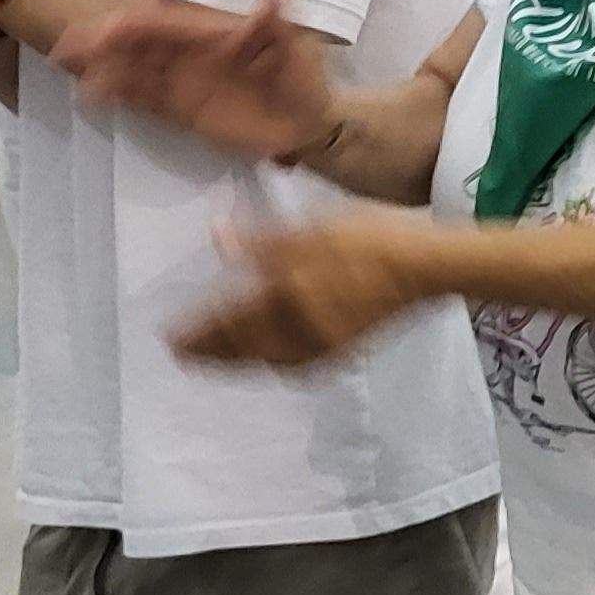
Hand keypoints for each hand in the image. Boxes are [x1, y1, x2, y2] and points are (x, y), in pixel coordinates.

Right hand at [55, 0, 337, 161]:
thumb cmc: (304, 78)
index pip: (166, 23)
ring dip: (104, 71)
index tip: (102, 26)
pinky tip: (94, 96)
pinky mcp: (180, 109)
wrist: (309, 124)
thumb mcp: (298, 48)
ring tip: (79, 80)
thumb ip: (280, 22)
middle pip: (138, 43)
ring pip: (133, 70)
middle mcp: (190, 54)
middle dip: (103, 44)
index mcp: (212, 34)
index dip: (134, 23)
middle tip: (68, 51)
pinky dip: (118, 94)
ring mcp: (182, 81)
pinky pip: (143, 98)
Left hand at [169, 214, 439, 367]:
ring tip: (214, 360)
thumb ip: (261, 241)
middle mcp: (301, 331)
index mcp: (289, 298)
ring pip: (269, 362)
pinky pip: (295, 365)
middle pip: (245, 350)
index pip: (231, 321)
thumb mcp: (312, 228)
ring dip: (237, 364)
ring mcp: (325, 344)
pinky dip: (272, 365)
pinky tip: (268, 359)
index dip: (198, 329)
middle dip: (211, 355)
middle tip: (180, 355)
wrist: (427, 267)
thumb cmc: (371, 239)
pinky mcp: (344, 347)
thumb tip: (217, 237)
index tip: (166, 336)